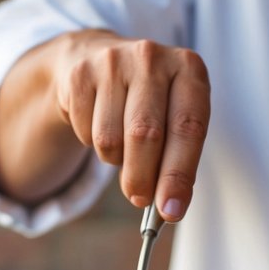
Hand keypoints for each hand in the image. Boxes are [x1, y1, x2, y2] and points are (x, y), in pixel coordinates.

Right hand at [53, 30, 209, 220]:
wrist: (98, 58)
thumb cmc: (150, 100)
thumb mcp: (175, 117)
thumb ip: (177, 160)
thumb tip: (167, 208)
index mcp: (188, 68)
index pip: (188, 128)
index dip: (179, 174)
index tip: (171, 211)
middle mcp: (152, 58)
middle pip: (145, 135)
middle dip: (142, 179)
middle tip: (141, 199)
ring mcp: (113, 62)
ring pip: (110, 140)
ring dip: (115, 160)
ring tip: (122, 145)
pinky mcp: (80, 75)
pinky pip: (86, 133)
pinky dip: (93, 144)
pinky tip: (100, 123)